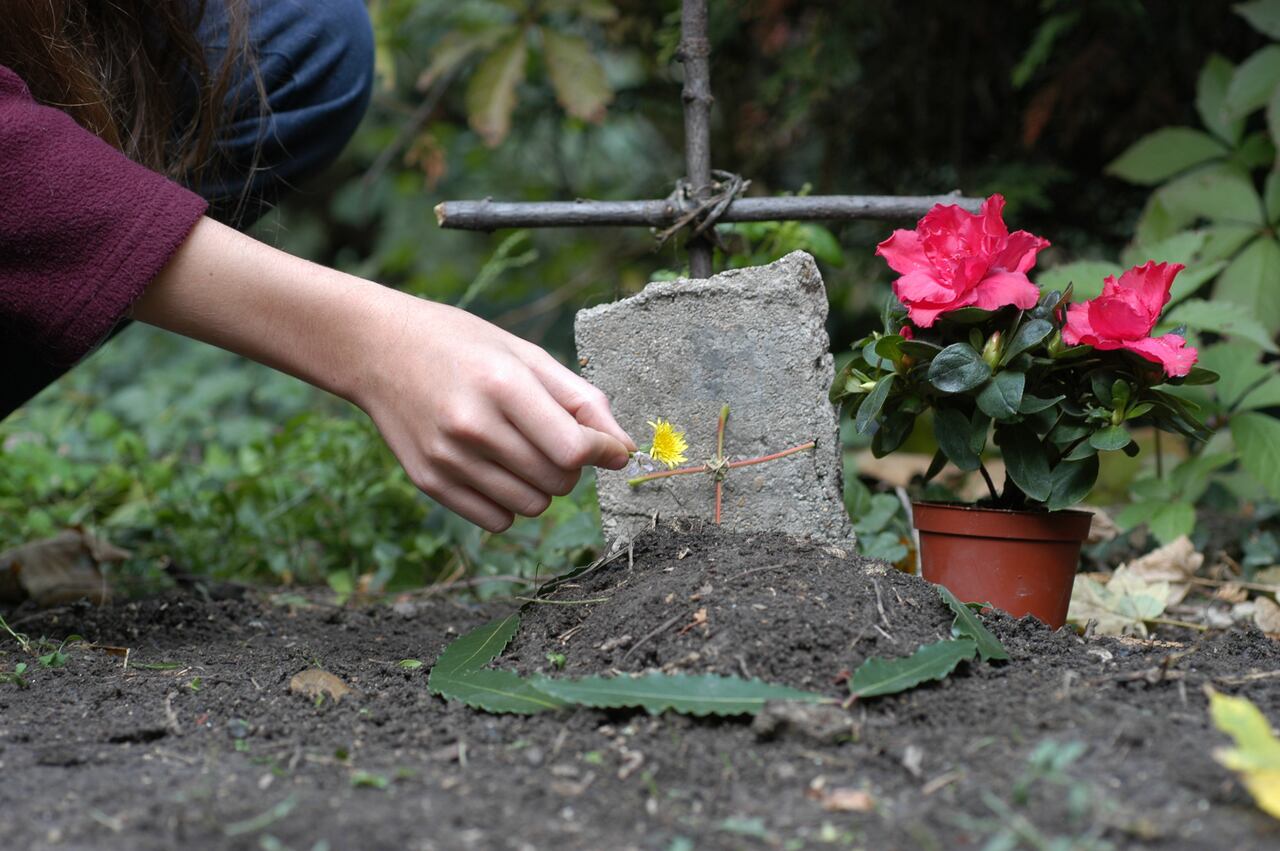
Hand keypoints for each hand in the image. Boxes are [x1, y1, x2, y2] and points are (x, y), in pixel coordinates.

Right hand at [351, 292, 634, 531]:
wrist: (377, 349)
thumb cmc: (462, 346)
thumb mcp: (525, 354)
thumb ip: (580, 399)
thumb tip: (625, 449)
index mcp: (502, 384)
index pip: (573, 448)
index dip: (604, 453)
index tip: (611, 449)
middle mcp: (472, 425)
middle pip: (558, 480)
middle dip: (572, 466)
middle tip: (554, 439)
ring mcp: (447, 458)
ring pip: (533, 505)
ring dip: (543, 486)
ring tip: (523, 451)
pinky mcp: (429, 481)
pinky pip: (498, 521)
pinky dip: (511, 502)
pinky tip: (497, 469)